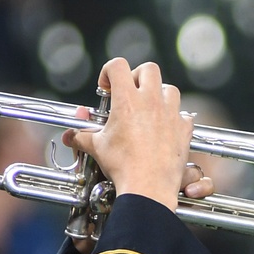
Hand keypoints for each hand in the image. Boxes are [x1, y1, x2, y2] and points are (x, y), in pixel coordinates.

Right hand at [62, 57, 209, 213]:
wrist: (148, 187)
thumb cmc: (122, 166)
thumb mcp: (97, 148)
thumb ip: (82, 137)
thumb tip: (69, 136)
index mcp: (127, 100)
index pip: (117, 66)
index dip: (108, 72)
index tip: (106, 87)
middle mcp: (151, 101)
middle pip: (149, 69)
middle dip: (137, 76)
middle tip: (130, 92)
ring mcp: (170, 113)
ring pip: (169, 89)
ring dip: (159, 94)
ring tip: (149, 109)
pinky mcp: (183, 129)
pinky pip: (183, 114)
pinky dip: (175, 117)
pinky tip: (165, 128)